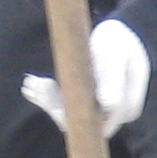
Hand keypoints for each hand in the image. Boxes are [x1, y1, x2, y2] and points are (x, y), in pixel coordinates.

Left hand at [21, 18, 151, 135]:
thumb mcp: (117, 56)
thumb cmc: (120, 42)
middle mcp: (112, 114)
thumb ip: (113, 78)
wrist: (119, 34)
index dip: (72, 115)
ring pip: (68, 113)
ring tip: (31, 83)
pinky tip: (33, 84)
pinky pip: (64, 104)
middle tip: (34, 84)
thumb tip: (108, 103)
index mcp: (125, 108)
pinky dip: (48, 94)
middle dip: (53, 105)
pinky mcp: (85, 101)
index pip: (96, 123)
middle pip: (79, 121)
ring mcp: (98, 109)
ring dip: (47, 99)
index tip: (52, 101)